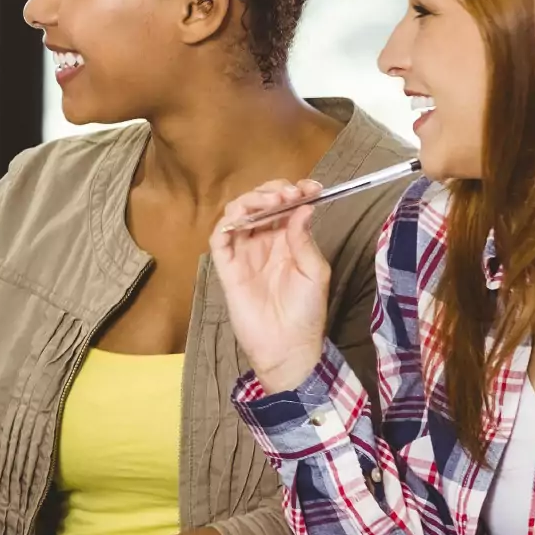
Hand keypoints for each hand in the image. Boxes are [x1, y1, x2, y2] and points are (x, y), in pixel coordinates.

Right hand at [209, 179, 331, 391]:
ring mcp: (243, 253)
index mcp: (286, 241)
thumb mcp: (315, 272)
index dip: (294, 192)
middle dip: (273, 191)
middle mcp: (262, 242)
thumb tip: (302, 209)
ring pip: (236, 214)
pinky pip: (219, 239)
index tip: (311, 188)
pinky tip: (245, 219)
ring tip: (273, 201)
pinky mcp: (226, 268)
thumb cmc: (306, 312)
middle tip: (291, 193)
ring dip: (251, 200)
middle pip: (258, 203)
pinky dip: (227, 224)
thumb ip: (304, 240)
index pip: (284, 206)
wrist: (288, 346)